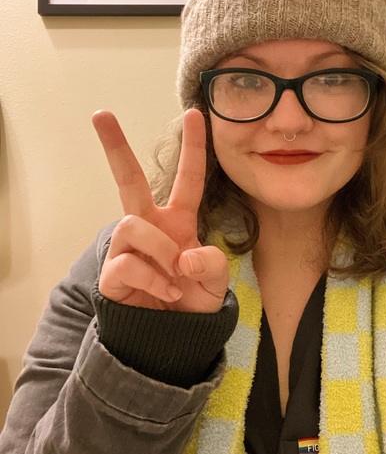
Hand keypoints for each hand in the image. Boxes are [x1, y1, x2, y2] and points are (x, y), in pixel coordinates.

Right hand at [92, 109, 228, 312]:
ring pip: (133, 224)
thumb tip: (182, 257)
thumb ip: (211, 264)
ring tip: (173, 277)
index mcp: (179, 222)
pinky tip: (163, 292)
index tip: (193, 114)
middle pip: (129, 180)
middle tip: (101, 114)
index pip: (188, 180)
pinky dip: (152, 279)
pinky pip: (128, 262)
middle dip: (116, 147)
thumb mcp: (216, 282)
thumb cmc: (195, 302)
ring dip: (159, 251)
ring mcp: (130, 248)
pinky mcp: (112, 272)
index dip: (194, 149)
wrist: (174, 338)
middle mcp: (151, 227)